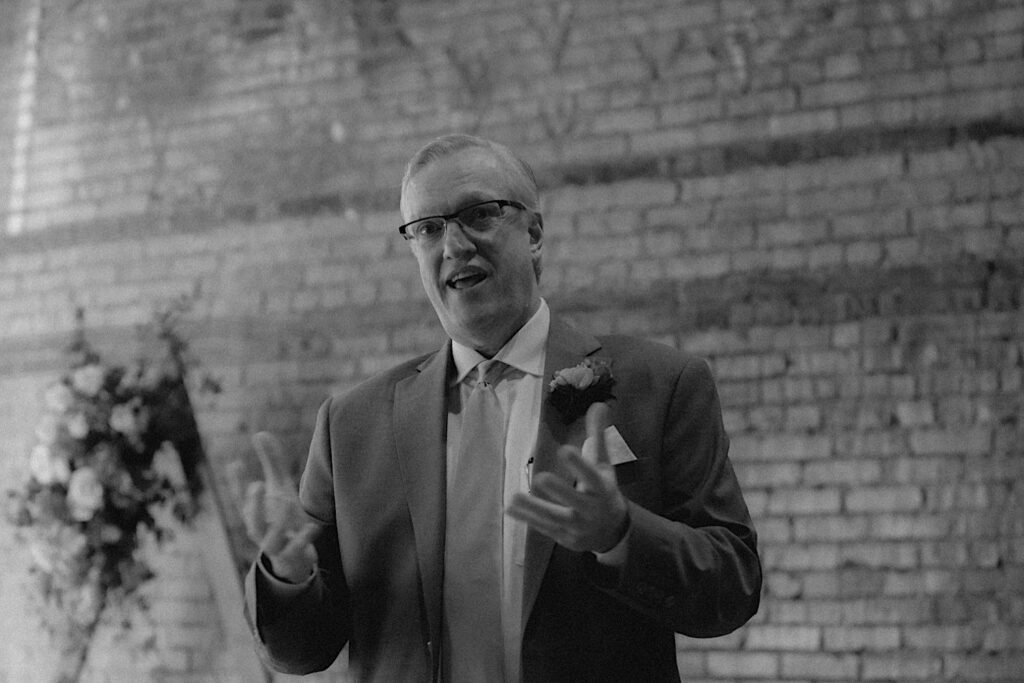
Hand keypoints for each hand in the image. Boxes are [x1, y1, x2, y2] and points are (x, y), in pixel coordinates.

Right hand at [242, 431, 319, 582]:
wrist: (293, 556)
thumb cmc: (283, 515)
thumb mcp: (279, 487)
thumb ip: (271, 462)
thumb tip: (259, 433)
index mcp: (253, 513)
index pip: (240, 499)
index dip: (236, 483)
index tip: (236, 463)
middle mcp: (260, 530)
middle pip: (252, 521)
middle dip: (253, 505)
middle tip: (257, 484)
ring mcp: (275, 545)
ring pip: (272, 539)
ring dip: (279, 521)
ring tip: (288, 501)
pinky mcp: (291, 555)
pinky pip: (295, 550)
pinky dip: (303, 539)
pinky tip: (313, 526)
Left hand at [507, 403, 628, 552]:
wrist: (611, 531)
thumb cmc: (603, 490)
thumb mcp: (603, 464)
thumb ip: (597, 435)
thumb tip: (598, 404)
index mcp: (602, 488)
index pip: (591, 475)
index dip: (579, 464)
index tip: (565, 450)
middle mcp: (591, 509)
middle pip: (575, 501)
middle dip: (560, 491)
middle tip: (541, 478)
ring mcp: (577, 526)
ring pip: (555, 518)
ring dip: (534, 509)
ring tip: (514, 497)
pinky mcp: (563, 537)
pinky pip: (544, 528)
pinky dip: (527, 519)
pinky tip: (510, 508)